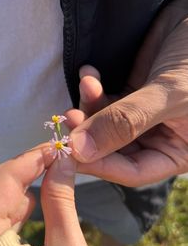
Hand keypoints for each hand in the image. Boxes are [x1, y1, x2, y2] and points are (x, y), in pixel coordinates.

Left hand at [0, 144, 103, 245]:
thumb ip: (61, 199)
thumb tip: (63, 160)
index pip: (2, 180)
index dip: (34, 158)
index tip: (58, 149)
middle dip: (23, 170)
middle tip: (56, 168)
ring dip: (13, 186)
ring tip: (44, 191)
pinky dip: (5, 203)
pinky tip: (28, 209)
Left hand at [67, 0, 187, 186]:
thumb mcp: (169, 95)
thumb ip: (125, 123)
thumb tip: (81, 150)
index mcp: (176, 152)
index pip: (132, 172)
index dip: (101, 164)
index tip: (73, 153)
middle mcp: (157, 140)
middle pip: (113, 150)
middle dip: (89, 135)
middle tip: (69, 119)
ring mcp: (141, 119)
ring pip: (104, 126)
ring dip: (89, 108)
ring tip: (87, 86)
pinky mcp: (130, 97)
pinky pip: (105, 101)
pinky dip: (94, 90)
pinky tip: (89, 74)